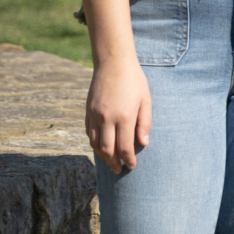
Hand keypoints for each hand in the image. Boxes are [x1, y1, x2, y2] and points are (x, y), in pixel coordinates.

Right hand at [86, 55, 151, 174]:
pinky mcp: (88, 111)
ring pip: (95, 143)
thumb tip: (143, 144)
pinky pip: (88, 133)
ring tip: (111, 163)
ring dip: (102, 156)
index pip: (124, 147)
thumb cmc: (134, 80)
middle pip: (108, 150)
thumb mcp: (146, 100)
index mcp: (124, 116)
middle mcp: (107, 118)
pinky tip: (101, 147)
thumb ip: (145, 123)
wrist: (113, 62)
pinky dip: (94, 143)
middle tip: (120, 171)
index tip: (132, 166)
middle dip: (114, 163)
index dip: (128, 160)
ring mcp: (95, 115)